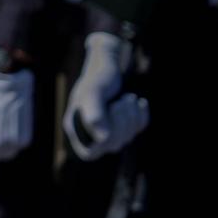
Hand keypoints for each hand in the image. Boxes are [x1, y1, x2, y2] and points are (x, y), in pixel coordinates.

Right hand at [62, 32, 149, 160]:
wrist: (109, 64)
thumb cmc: (98, 76)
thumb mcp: (93, 92)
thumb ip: (94, 114)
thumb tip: (102, 139)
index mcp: (75, 126)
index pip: (89, 152)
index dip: (104, 140)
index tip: (110, 115)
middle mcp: (90, 132)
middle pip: (111, 145)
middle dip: (121, 122)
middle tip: (123, 101)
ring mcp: (108, 130)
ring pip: (126, 138)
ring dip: (131, 117)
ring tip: (128, 98)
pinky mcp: (124, 124)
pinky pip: (137, 129)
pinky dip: (141, 116)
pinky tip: (139, 103)